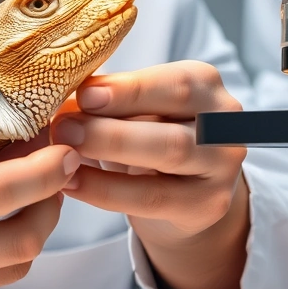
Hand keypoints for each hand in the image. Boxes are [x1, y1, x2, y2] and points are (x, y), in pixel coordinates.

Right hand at [0, 144, 79, 288]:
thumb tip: (38, 130)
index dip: (41, 172)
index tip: (66, 151)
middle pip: (21, 237)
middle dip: (51, 198)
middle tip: (55, 166)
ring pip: (20, 259)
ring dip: (40, 221)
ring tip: (37, 188)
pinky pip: (4, 272)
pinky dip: (19, 240)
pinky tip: (14, 212)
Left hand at [52, 60, 249, 288]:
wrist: (186, 189)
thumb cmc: (151, 134)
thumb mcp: (138, 107)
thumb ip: (113, 97)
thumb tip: (64, 92)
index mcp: (207, 85)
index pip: (175, 84)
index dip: (129, 90)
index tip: (83, 94)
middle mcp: (226, 123)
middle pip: (172, 125)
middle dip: (111, 129)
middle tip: (62, 128)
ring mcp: (222, 167)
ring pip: (167, 159)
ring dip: (108, 156)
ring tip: (62, 155)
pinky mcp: (209, 204)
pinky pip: (153, 199)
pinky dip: (106, 191)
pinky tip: (72, 183)